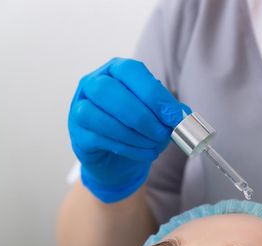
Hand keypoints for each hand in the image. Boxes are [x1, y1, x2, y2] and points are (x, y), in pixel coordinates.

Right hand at [68, 57, 189, 201]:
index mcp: (115, 70)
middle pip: (109, 90)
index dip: (153, 93)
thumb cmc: (137, 127)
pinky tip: (143, 152)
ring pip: (100, 116)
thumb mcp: (155, 113)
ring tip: (154, 145)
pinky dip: (127, 147)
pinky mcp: (79, 135)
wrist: (117, 158)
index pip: (131, 71)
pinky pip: (99, 139)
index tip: (173, 115)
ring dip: (134, 134)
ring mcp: (79, 109)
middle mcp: (92, 84)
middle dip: (142, 115)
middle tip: (163, 133)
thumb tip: (182, 115)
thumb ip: (166, 110)